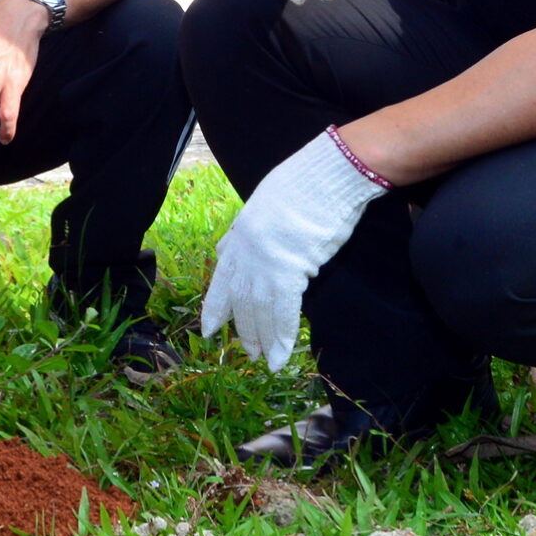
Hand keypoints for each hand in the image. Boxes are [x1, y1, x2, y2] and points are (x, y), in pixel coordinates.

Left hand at [199, 129, 388, 370]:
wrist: (326, 175)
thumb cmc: (305, 186)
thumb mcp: (265, 207)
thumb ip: (250, 232)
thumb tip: (236, 248)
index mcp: (239, 234)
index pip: (222, 277)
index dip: (216, 306)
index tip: (209, 329)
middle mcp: (245, 250)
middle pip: (239, 299)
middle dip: (242, 328)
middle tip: (247, 351)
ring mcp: (265, 261)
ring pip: (258, 310)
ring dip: (262, 338)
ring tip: (264, 360)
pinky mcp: (289, 270)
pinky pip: (283, 312)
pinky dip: (282, 336)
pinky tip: (281, 355)